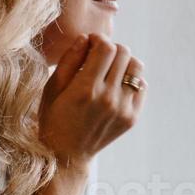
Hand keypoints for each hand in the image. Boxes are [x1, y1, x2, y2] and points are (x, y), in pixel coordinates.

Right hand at [36, 34, 146, 164]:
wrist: (67, 155)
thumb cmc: (53, 118)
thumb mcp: (52, 89)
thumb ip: (69, 61)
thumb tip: (86, 38)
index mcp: (86, 89)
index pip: (106, 47)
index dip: (99, 39)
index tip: (91, 42)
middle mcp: (108, 98)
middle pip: (124, 53)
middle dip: (111, 48)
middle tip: (99, 56)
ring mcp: (123, 109)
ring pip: (136, 67)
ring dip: (124, 62)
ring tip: (110, 69)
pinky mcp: (132, 117)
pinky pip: (142, 86)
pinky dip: (132, 80)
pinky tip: (117, 85)